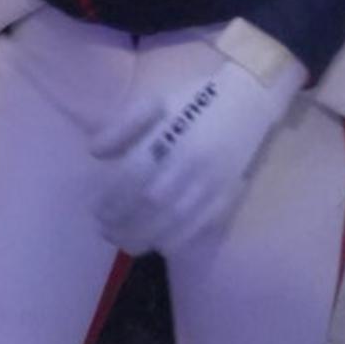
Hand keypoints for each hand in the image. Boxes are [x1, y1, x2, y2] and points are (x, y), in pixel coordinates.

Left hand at [88, 38, 304, 254]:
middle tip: (106, 230)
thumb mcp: (155, 102)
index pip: (133, 177)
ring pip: (176, 221)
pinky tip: (160, 244)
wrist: (249, 99)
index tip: (97, 209)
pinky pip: (202, 226)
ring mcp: (214, 182)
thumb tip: (95, 154)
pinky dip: (179, 240)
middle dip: (124, 222)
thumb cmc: (195, 99)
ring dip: (146, 236)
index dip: (111, 198)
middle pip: (152, 204)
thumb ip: (123, 127)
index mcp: (172, 137)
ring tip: (126, 242)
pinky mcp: (228, 194)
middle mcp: (193, 163)